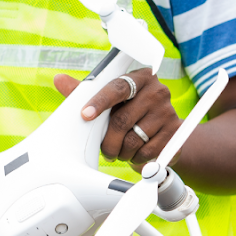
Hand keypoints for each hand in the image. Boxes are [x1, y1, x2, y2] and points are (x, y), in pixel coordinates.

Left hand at [53, 69, 181, 168]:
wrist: (162, 130)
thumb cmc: (128, 111)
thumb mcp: (108, 100)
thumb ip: (84, 91)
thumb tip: (59, 79)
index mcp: (139, 77)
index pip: (117, 88)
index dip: (99, 103)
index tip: (84, 115)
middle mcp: (157, 91)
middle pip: (122, 120)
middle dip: (108, 141)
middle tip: (105, 149)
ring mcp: (169, 111)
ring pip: (134, 140)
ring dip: (121, 152)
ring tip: (119, 151)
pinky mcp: (176, 132)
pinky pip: (147, 152)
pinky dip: (136, 158)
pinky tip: (135, 154)